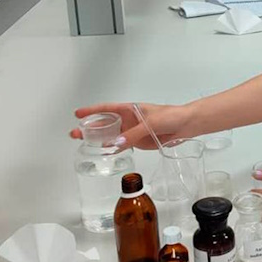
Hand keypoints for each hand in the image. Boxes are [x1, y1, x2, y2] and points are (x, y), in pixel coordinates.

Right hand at [69, 103, 193, 149]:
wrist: (186, 124)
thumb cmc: (172, 115)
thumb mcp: (151, 123)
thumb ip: (134, 134)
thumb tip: (116, 143)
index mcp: (130, 109)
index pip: (106, 109)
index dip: (92, 111)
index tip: (78, 114)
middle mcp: (129, 120)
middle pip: (105, 123)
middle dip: (90, 128)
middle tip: (75, 133)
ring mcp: (133, 131)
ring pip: (112, 135)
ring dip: (99, 140)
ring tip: (84, 144)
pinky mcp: (140, 141)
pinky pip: (123, 145)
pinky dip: (113, 149)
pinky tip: (104, 152)